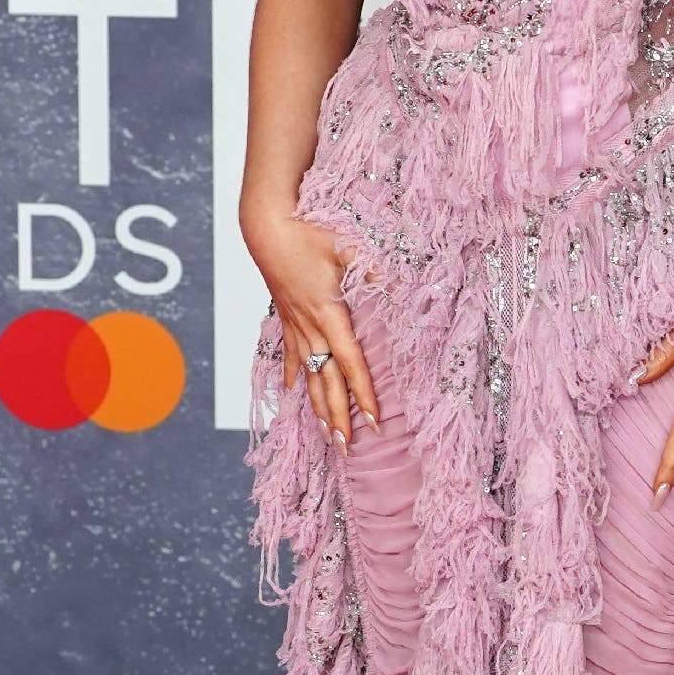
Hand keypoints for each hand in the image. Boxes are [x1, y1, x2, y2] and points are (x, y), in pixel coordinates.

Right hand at [242, 202, 378, 444]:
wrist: (266, 226)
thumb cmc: (308, 232)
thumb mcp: (349, 249)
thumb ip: (376, 272)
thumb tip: (407, 288)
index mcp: (328, 314)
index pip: (350, 363)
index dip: (363, 394)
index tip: (373, 421)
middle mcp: (309, 327)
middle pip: (325, 382)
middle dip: (336, 417)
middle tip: (345, 448)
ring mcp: (294, 325)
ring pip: (306, 376)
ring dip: (315, 407)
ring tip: (324, 435)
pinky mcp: (285, 318)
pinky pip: (289, 355)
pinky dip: (291, 377)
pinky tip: (289, 394)